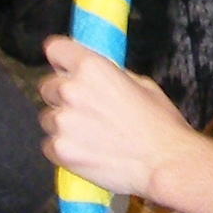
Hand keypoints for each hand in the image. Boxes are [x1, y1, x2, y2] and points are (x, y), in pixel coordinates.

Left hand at [39, 35, 195, 203]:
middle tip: (85, 110)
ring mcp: (62, 121)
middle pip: (48, 86)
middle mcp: (71, 90)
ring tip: (90, 135)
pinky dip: (63, 148)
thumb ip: (111, 75)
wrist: (164, 163)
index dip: (61, 60)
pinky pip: (49, 145)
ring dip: (62, 125)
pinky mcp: (59, 149)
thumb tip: (97, 76)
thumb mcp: (142, 85)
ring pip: (48, 118)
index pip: (55, 49)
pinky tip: (86, 151)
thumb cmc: (160, 126)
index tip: (64, 68)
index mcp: (92, 67)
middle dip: (62, 96)